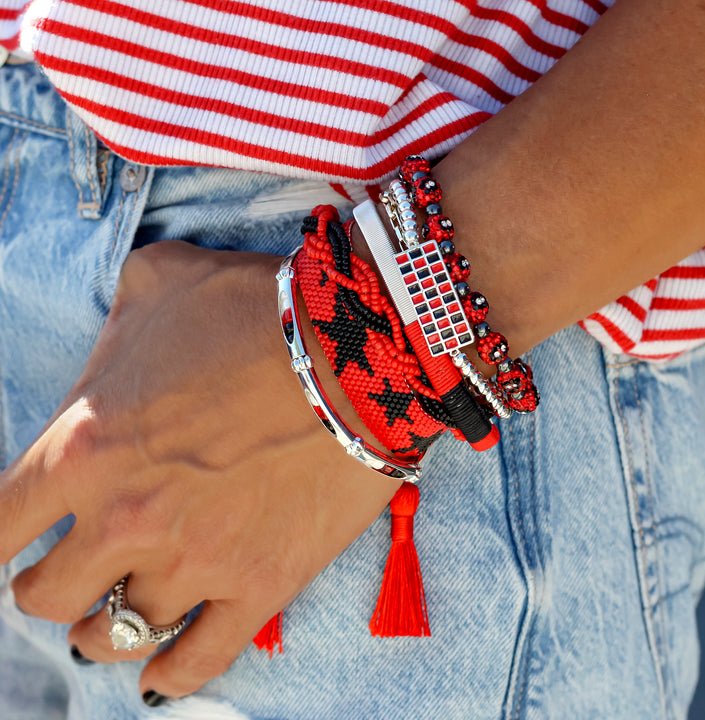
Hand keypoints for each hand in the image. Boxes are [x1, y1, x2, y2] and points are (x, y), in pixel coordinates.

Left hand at [0, 241, 400, 699]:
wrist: (354, 350)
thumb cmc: (254, 309)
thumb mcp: (160, 281)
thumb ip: (114, 324)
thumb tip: (113, 345)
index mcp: (85, 448)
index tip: (14, 541)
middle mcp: (125, 519)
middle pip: (46, 598)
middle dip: (47, 589)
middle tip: (67, 573)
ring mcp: (194, 563)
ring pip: (114, 636)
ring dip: (102, 630)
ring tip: (113, 615)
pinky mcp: (259, 586)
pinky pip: (197, 661)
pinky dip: (170, 677)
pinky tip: (160, 676)